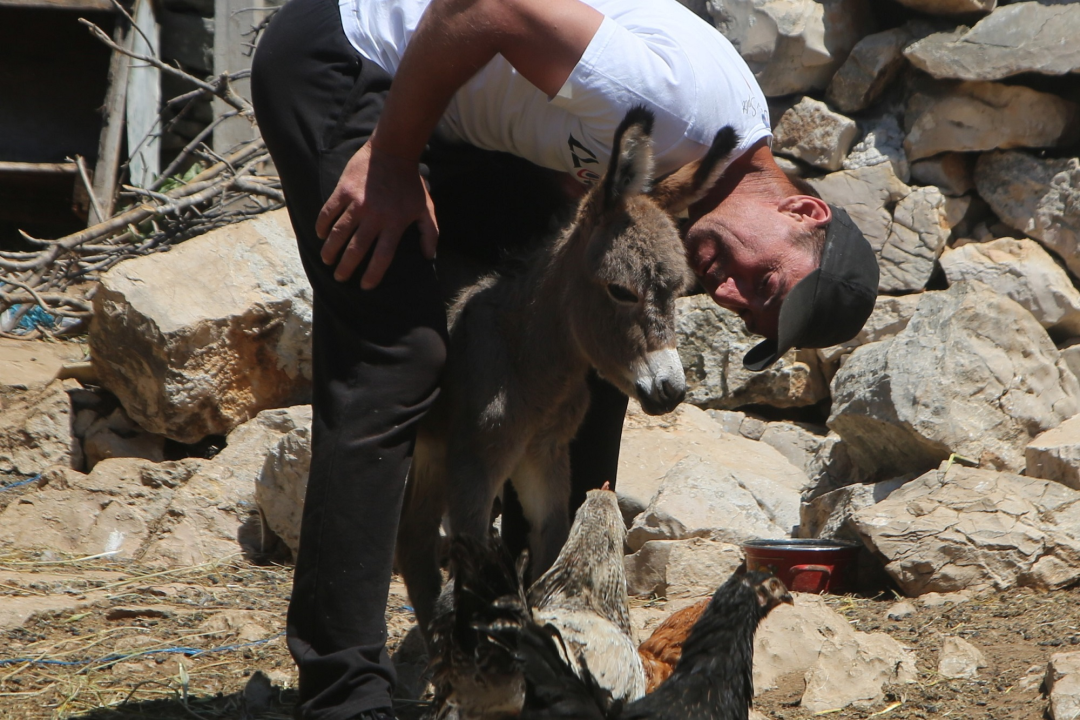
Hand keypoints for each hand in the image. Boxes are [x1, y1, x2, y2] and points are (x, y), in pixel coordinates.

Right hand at [316, 141, 438, 287]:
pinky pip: (328, 212)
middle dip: (346, 268)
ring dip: (330, 250)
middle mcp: (374, 217)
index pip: (382, 257)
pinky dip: (322, 225)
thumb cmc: (410, 183)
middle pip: (356, 249)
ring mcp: (357, 203)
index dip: (372, 274)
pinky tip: (320, 235)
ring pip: (339, 233)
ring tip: (327, 260)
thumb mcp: (425, 208)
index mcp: (394, 224)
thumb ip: (429, 233)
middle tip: (340, 277)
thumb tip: (429, 257)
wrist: (394, 151)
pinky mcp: (344, 190)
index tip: (365, 286)